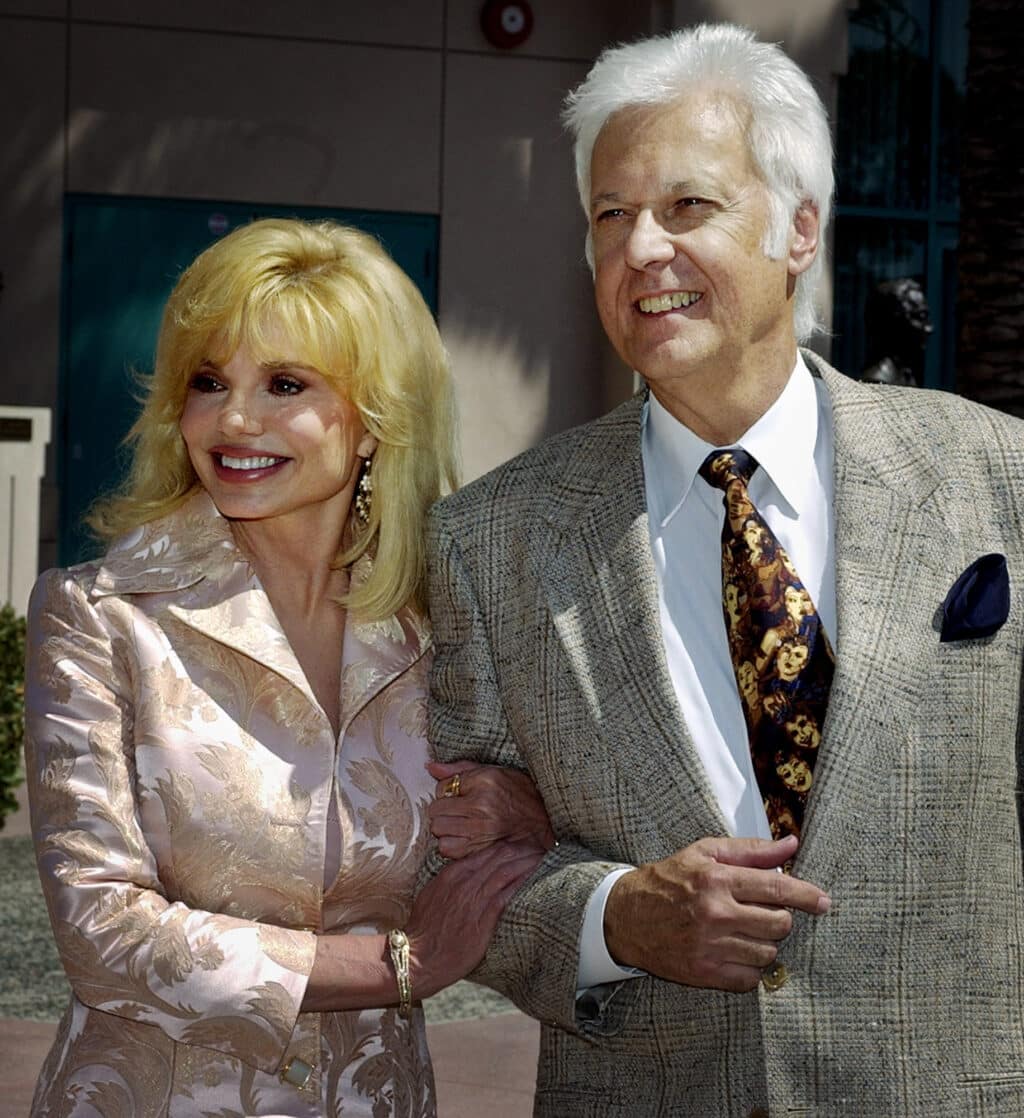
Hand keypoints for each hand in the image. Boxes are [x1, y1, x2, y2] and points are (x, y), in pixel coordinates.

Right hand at [406, 840, 542, 998]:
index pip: (485, 852)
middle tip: (539, 846)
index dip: (506, 846)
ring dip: (526, 862)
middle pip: (499, 857)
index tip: (521, 845)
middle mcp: (465, 882)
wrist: (418, 957)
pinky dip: (521, 883)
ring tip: (542, 857)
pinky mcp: (483, 920)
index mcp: (452, 874)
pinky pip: (506, 895)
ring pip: (506, 872)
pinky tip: (533, 877)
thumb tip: (465, 873)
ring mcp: (474, 900)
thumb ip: (450, 880)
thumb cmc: (424, 929)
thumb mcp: (432, 895)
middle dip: (522, 850)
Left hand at [427, 760, 555, 858]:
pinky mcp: (479, 849)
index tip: (460, 796)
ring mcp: (480, 828)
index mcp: (484, 780)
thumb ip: (460, 769)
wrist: (543, 823)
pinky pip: (446, 848)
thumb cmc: (518, 794)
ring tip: (460, 825)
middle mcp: (481, 804)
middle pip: (436, 810)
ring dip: (445, 828)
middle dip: (443, 811)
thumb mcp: (493, 772)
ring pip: (438, 829)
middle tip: (458, 811)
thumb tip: (430, 767)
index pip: (442, 787)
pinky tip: (463, 838)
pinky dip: (450, 845)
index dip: (447, 792)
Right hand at [604, 834, 830, 992]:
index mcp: (717, 879)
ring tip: (743, 931)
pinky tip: (734, 952)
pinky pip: (750, 979)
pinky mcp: (704, 973)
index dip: (806, 895)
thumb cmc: (668, 880)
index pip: (776, 886)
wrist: (626, 917)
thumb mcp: (704, 854)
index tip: (824, 901)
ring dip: (763, 942)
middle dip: (780, 918)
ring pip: (767, 953)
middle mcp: (715, 913)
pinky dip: (750, 968)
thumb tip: (790, 845)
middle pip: (779, 924)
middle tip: (763, 912)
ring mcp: (710, 946)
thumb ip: (750, 850)